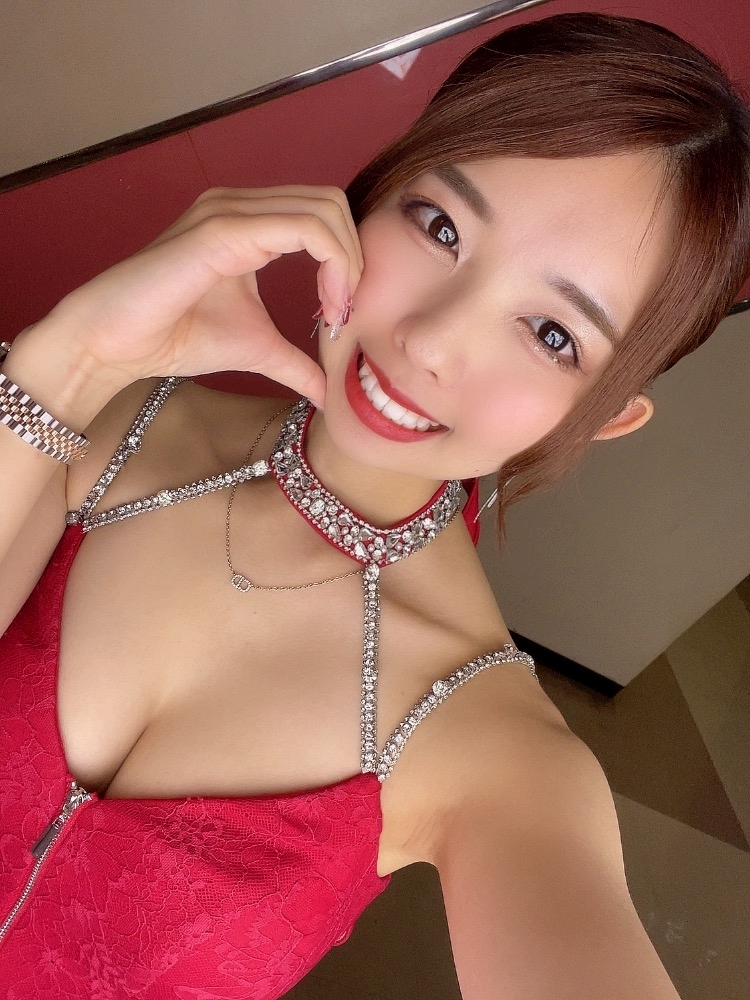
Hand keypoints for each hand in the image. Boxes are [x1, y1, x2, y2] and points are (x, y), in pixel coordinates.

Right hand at [39, 186, 363, 406]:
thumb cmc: (174, 337)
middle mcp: (241, 205)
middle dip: (354, 258)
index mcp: (249, 222)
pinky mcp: (222, 230)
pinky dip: (330, 265)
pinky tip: (325, 306)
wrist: (116, 343)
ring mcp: (230, 211)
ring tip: (335, 313)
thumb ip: (294, 362)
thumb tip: (327, 393)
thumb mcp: (255, 348)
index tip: (341, 314)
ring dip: (346, 263)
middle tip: (343, 312)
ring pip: (324, 210)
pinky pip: (302, 228)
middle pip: (331, 203)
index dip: (348, 261)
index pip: (323, 215)